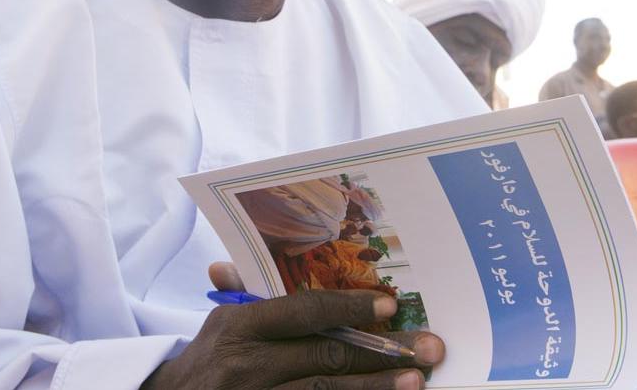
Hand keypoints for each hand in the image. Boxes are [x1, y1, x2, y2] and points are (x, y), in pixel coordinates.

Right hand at [142, 264, 444, 389]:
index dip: (350, 307)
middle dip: (383, 353)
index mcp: (239, 327)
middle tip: (429, 349)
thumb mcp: (221, 322)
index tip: (391, 304)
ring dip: (375, 389)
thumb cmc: (208, 360)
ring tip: (418, 383)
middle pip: (326, 356)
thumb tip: (232, 259)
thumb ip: (243, 291)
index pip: (303, 312)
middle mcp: (248, 366)